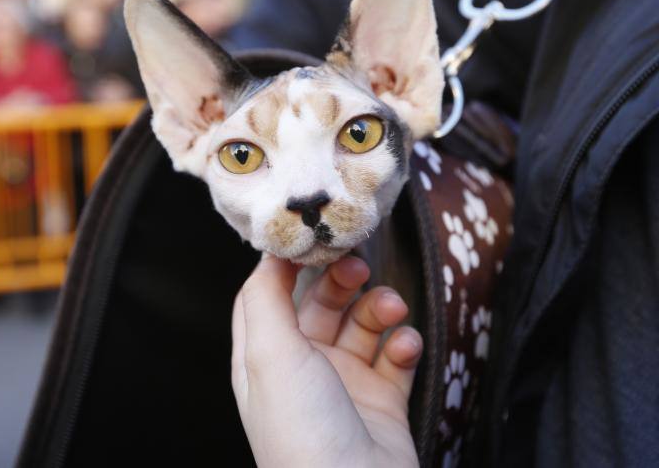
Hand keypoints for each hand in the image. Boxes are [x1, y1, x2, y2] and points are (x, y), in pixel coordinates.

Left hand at [232, 255, 421, 467]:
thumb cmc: (302, 430)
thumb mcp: (270, 354)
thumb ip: (264, 298)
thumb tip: (267, 253)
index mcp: (264, 359)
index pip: (265, 296)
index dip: (285, 264)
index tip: (310, 237)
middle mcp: (301, 369)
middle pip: (318, 304)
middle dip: (340, 281)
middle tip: (359, 265)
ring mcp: (343, 386)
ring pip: (362, 326)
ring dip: (379, 309)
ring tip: (391, 310)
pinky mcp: (383, 402)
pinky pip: (395, 358)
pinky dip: (402, 345)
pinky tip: (404, 347)